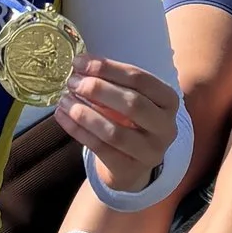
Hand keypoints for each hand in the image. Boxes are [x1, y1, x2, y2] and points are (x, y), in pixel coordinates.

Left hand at [55, 56, 181, 193]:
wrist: (133, 165)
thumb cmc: (130, 121)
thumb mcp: (132, 99)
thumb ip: (113, 82)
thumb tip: (80, 65)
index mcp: (169, 101)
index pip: (140, 79)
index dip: (108, 68)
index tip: (80, 62)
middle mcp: (166, 127)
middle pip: (132, 104)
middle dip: (98, 90)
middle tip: (72, 82)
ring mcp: (151, 152)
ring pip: (115, 132)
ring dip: (85, 113)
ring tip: (64, 100)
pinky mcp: (130, 170)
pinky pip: (100, 149)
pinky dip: (78, 131)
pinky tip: (62, 117)